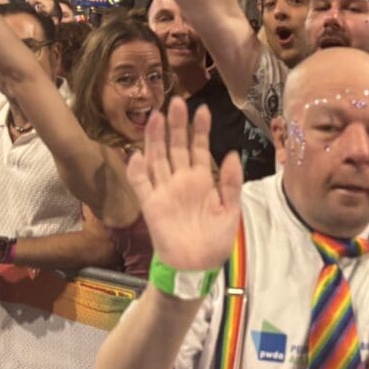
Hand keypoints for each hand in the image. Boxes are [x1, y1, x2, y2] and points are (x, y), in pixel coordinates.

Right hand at [126, 97, 242, 270]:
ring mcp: (164, 190)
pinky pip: (141, 184)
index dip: (200, 129)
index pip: (199, 148)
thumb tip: (231, 153)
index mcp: (201, 180)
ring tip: (157, 116)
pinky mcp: (151, 205)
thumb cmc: (215, 240)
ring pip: (157, 158)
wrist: (197, 266)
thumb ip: (230, 183)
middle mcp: (181, 180)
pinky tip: (137, 153)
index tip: (203, 109)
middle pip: (176, 147)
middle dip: (177, 125)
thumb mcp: (231, 210)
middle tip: (177, 101)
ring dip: (156, 138)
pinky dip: (137, 169)